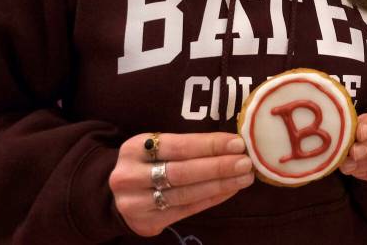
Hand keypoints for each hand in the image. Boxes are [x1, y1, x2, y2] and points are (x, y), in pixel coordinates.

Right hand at [109, 132, 253, 236]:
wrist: (120, 194)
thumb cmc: (148, 163)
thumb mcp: (157, 147)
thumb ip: (187, 145)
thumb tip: (232, 143)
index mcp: (134, 149)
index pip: (179, 146)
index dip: (210, 145)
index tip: (238, 143)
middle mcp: (130, 176)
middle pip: (182, 172)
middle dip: (218, 167)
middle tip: (246, 162)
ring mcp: (136, 203)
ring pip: (185, 194)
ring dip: (220, 185)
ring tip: (244, 177)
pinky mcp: (146, 223)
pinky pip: (186, 210)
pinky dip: (211, 199)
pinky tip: (229, 190)